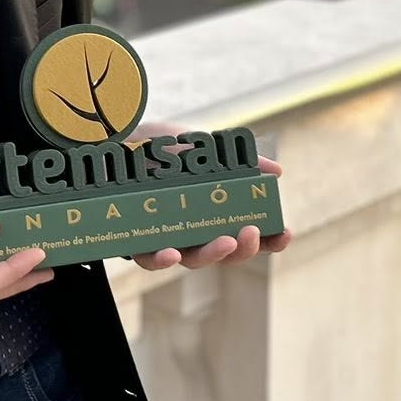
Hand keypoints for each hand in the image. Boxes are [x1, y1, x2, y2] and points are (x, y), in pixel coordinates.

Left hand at [127, 118, 294, 272]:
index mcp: (212, 211)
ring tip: (226, 241)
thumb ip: (236, 161)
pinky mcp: (134, 241)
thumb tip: (276, 172)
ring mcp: (165, 238)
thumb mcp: (201, 148)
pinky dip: (163, 259)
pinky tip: (173, 253)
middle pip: (224, 254)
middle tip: (253, 232)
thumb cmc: (160, 148)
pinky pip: (150, 259)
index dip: (269, 239)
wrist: (114, 139)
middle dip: (244, 249)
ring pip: (193, 260)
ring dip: (212, 254)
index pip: (246, 233)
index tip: (286, 232)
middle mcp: (191, 230)